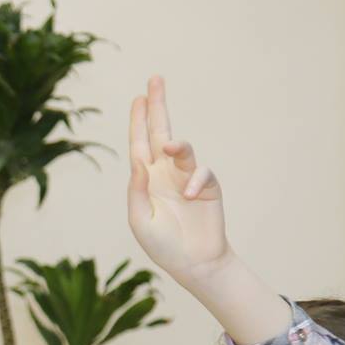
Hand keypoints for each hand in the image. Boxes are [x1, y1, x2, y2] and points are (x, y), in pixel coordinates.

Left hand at [127, 75, 230, 282]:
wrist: (194, 264)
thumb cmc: (163, 245)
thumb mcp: (140, 219)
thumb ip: (137, 190)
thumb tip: (137, 160)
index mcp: (146, 179)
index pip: (140, 144)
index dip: (139, 121)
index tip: (138, 98)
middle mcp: (166, 173)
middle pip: (162, 132)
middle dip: (158, 107)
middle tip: (155, 80)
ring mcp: (187, 178)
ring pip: (183, 149)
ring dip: (177, 145)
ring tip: (170, 146)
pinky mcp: (208, 186)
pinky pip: (202, 173)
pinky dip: (195, 181)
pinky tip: (189, 196)